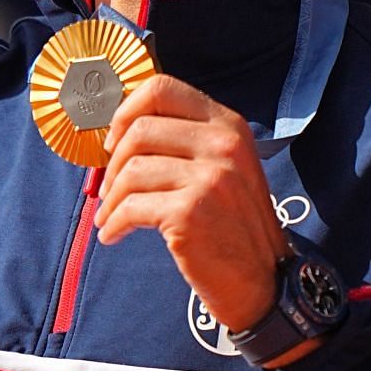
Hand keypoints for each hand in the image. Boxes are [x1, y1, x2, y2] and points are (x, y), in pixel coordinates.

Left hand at [95, 75, 288, 333]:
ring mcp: (210, 177)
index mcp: (228, 125)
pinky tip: (113, 234)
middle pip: (139, 130)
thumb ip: (185, 142)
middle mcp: (223, 144)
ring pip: (130, 171)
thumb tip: (120, 130)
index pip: (163, 89)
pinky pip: (130, 208)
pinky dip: (113, 223)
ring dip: (110, 199)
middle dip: (113, 163)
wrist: (262, 282)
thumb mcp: (224, 168)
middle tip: (109, 189)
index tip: (114, 140)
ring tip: (110, 216)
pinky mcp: (190, 212)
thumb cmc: (231, 224)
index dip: (127, 111)